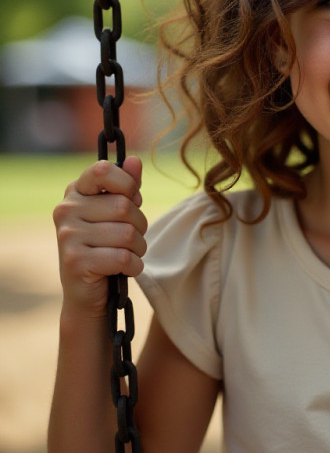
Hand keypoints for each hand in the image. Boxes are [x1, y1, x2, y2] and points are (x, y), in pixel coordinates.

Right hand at [53, 157, 147, 317]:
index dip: (127, 184)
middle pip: (125, 207)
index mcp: (76, 191)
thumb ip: (127, 186)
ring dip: (139, 248)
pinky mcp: (74, 262)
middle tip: (131, 237)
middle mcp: (66, 210)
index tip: (131, 199)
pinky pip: (123, 257)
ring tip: (128, 254)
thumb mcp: (118, 212)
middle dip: (140, 225)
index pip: (103, 169)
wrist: (88, 292)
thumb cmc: (108, 245)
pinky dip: (134, 266)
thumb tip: (134, 160)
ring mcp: (67, 236)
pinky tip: (125, 270)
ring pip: (127, 234)